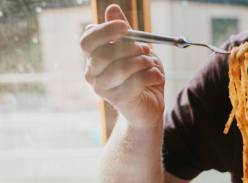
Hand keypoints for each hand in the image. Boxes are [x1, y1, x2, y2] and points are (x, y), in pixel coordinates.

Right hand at [80, 4, 164, 129]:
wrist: (150, 105)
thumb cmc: (141, 75)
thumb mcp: (135, 50)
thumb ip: (124, 33)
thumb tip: (112, 8)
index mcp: (93, 57)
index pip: (87, 40)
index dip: (105, 31)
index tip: (126, 27)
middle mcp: (92, 73)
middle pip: (103, 54)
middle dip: (130, 48)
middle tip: (146, 49)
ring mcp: (102, 89)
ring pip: (120, 69)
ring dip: (143, 63)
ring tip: (152, 64)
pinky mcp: (117, 101)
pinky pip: (134, 83)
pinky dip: (151, 76)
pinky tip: (157, 76)